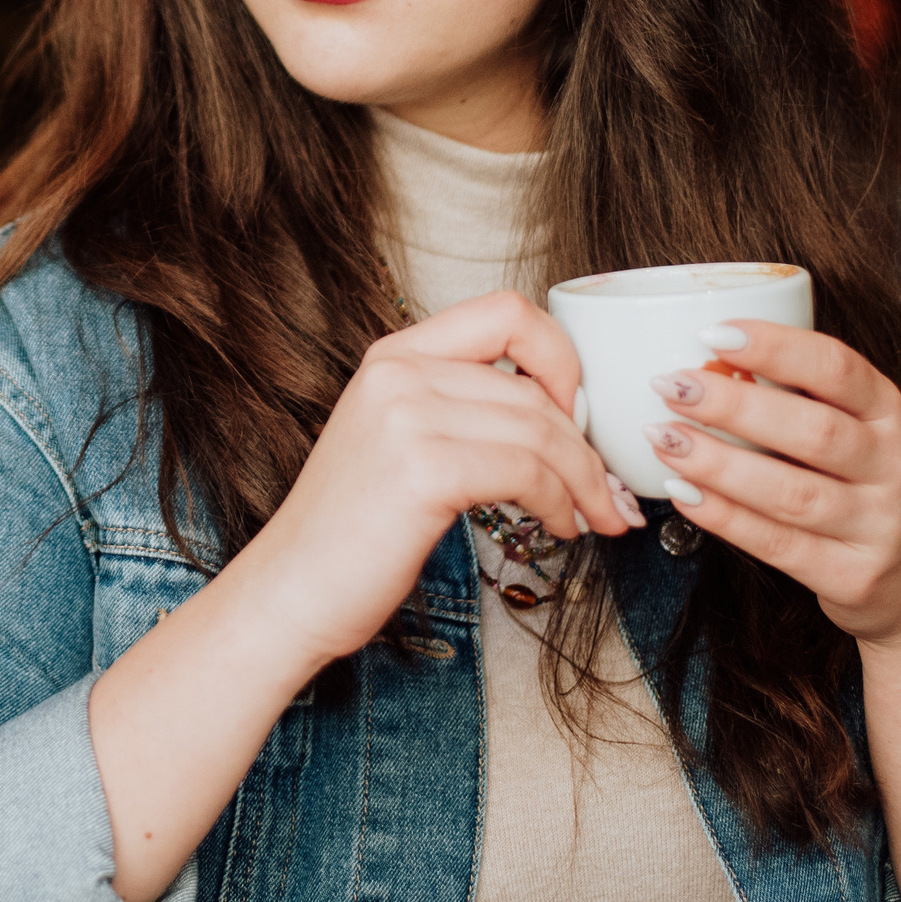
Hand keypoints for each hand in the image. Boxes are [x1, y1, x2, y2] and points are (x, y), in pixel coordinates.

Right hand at [235, 291, 641, 669]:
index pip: (507, 311)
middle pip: (535, 388)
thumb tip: (564, 419)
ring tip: (594, 519)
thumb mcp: (399, 442)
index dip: (560, 356)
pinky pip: (527, 471)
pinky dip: (560, 503)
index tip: (575, 412)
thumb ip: (462, 410)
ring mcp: (407, 415)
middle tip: (609, 494)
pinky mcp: (423, 468)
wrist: (291, 590)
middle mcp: (398, 372)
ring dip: (585, 482)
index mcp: (394, 356)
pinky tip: (557, 528)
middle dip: (588, 447)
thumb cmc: (351, 532)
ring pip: (542, 430)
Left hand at [643, 321, 900, 647]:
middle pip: (811, 431)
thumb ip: (802, 399)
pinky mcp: (853, 577)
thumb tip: (707, 360)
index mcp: (888, 415)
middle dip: (733, 406)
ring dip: (718, 464)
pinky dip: (725, 518)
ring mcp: (877, 526)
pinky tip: (684, 493)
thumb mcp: (860, 431)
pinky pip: (778, 544)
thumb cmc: (869, 486)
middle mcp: (892, 467)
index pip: (838, 369)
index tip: (714, 332)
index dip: (776, 346)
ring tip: (663, 439)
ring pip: (791, 493)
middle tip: (670, 386)